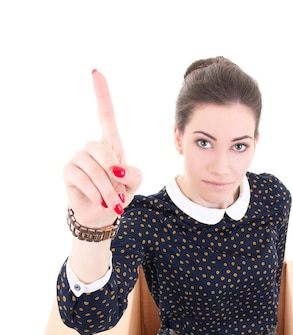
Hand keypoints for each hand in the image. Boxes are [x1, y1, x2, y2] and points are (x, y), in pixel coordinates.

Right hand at [63, 70, 142, 227]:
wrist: (102, 214)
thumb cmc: (119, 194)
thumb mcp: (134, 183)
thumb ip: (134, 173)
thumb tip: (117, 169)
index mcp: (110, 145)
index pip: (105, 115)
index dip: (101, 94)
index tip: (96, 72)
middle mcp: (92, 147)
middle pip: (102, 151)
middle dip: (114, 176)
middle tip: (120, 194)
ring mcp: (78, 158)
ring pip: (94, 169)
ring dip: (107, 189)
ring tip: (112, 201)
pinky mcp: (68, 171)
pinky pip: (83, 178)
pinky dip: (95, 193)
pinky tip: (100, 201)